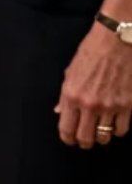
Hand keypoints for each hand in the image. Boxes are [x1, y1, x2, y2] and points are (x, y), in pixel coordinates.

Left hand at [55, 24, 131, 147]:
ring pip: (104, 136)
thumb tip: (59, 112)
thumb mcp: (70, 71)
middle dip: (84, 142)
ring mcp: (109, 107)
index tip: (70, 139)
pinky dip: (117, 130)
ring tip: (99, 130)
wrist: (115, 41)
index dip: (68, 138)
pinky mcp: (127, 106)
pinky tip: (114, 123)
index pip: (66, 128)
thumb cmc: (90, 52)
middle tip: (85, 139)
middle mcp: (89, 104)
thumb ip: (64, 94)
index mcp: (71, 94)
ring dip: (101, 136)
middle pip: (86, 138)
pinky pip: (122, 130)